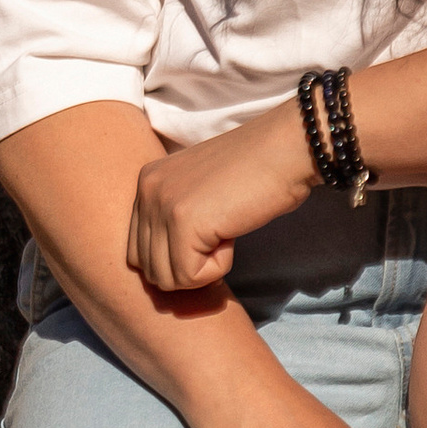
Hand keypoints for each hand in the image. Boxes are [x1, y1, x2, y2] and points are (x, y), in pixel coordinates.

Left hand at [128, 103, 313, 294]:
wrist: (288, 148)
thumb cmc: (259, 172)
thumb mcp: (201, 190)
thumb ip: (177, 218)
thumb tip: (166, 270)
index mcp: (148, 181)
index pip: (138, 250)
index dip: (177, 256)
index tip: (211, 230)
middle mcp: (146, 189)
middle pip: (148, 268)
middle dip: (187, 266)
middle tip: (220, 234)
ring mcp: (161, 203)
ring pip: (166, 278)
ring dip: (202, 268)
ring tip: (226, 231)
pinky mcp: (183, 220)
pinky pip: (189, 276)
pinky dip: (217, 267)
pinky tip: (232, 235)